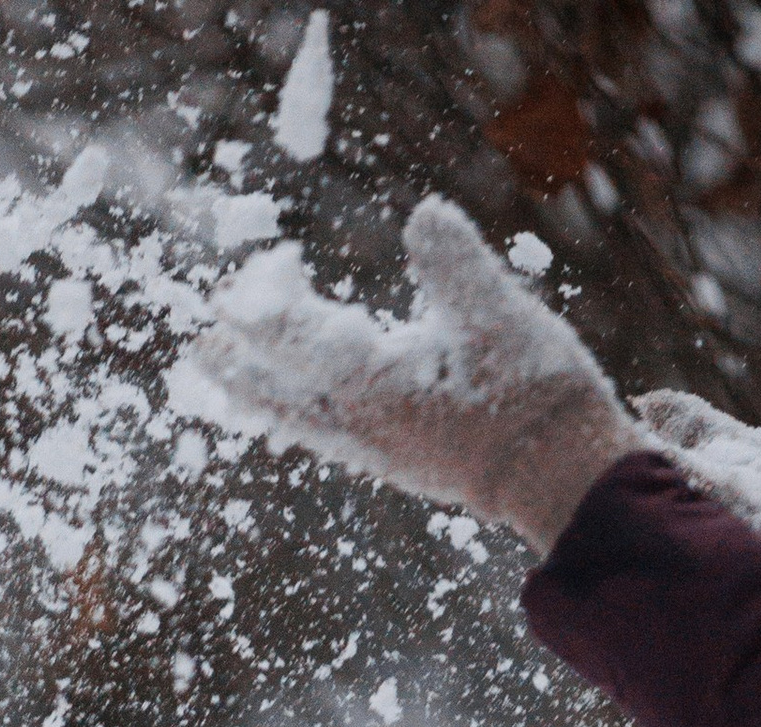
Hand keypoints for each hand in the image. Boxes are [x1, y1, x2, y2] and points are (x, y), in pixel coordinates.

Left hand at [180, 197, 634, 552]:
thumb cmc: (535, 396)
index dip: (270, 300)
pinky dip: (290, 419)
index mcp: (375, 381)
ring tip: (214, 374)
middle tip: (200, 332)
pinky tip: (287, 414)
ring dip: (250, 392)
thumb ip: (456, 264)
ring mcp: (372, 445)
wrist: (559, 479)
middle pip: (276, 386)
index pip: (297, 336)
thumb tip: (422, 214)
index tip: (261, 267)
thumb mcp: (502, 316)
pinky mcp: (391, 459)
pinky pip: (322, 436)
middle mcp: (359, 420)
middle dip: (239, 355)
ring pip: (291, 416)